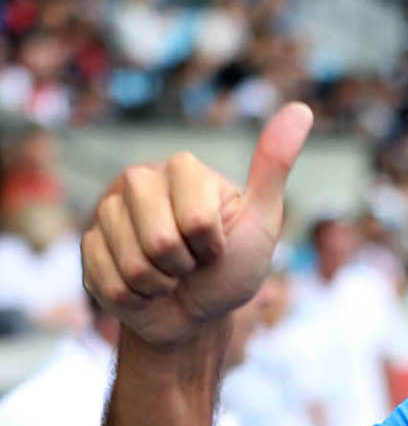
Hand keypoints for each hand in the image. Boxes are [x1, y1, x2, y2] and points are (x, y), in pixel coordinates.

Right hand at [82, 103, 312, 345]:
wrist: (195, 316)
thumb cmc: (232, 268)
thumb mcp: (262, 221)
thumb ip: (273, 167)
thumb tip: (302, 109)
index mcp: (183, 169)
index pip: (196, 220)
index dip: (211, 246)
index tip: (217, 246)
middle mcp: (140, 180)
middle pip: (161, 241)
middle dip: (184, 268)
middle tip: (189, 264)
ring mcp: (107, 211)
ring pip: (133, 265)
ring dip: (158, 286)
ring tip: (167, 276)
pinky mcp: (87, 246)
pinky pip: (109, 282)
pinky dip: (134, 299)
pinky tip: (142, 289)